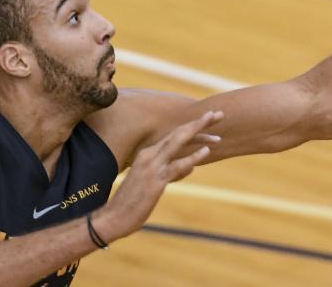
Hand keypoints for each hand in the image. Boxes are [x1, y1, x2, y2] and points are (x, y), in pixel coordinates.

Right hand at [94, 111, 223, 241]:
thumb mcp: (154, 182)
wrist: (113, 218)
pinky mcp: (155, 180)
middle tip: (219, 113)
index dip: (194, 126)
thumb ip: (172, 172)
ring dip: (198, 131)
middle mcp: (149, 155)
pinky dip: (193, 157)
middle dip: (200, 122)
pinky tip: (207, 150)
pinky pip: (177, 165)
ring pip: (178, 142)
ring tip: (214, 122)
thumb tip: (191, 167)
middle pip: (179, 133)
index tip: (210, 118)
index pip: (175, 135)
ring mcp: (152, 166)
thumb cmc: (133, 202)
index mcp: (147, 153)